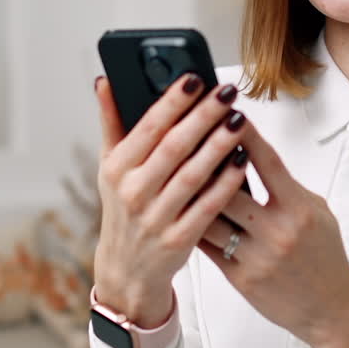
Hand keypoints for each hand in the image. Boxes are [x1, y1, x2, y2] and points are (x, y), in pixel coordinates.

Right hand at [93, 74, 249, 325]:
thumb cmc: (124, 208)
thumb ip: (111, 122)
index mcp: (117, 169)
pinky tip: (243, 160)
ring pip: (193, 175)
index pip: (146, 127)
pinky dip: (226, 183)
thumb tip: (105, 81)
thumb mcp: (110, 167)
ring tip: (239, 120)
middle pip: (173, 147)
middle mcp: (133, 192)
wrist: (128, 269)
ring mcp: (156, 218)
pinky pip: (207, 206)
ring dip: (218, 145)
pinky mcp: (179, 240)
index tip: (195, 78)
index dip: (172, 101)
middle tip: (227, 92)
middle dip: (203, 116)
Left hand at [197, 116, 348, 347]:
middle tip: (185, 136)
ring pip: (211, 216)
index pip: (268, 161)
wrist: (330, 309)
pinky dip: (192, 224)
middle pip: (230, 186)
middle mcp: (277, 230)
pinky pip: (208, 245)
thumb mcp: (317, 214)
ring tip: (171, 169)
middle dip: (207, 159)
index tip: (226, 111)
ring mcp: (257, 255)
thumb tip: (256, 157)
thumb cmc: (325, 256)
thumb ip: (287, 187)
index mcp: (299, 208)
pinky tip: (177, 208)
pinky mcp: (240, 277)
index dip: (245, 134)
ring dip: (191, 192)